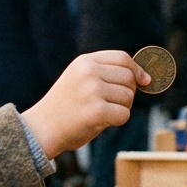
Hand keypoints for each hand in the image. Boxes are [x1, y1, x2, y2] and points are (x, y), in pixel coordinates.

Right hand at [20, 51, 148, 158]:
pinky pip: (124, 114)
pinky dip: (117, 121)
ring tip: (102, 113)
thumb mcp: (79, 79)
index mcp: (85, 61)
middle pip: (129, 78)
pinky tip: (102, 122)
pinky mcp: (97, 111)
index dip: (137, 69)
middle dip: (127, 93)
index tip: (144, 80)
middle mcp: (89, 72)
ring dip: (121, 108)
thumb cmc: (65, 106)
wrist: (41, 128)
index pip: (122, 58)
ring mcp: (93, 91)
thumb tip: (143, 76)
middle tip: (112, 104)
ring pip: (128, 97)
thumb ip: (104, 73)